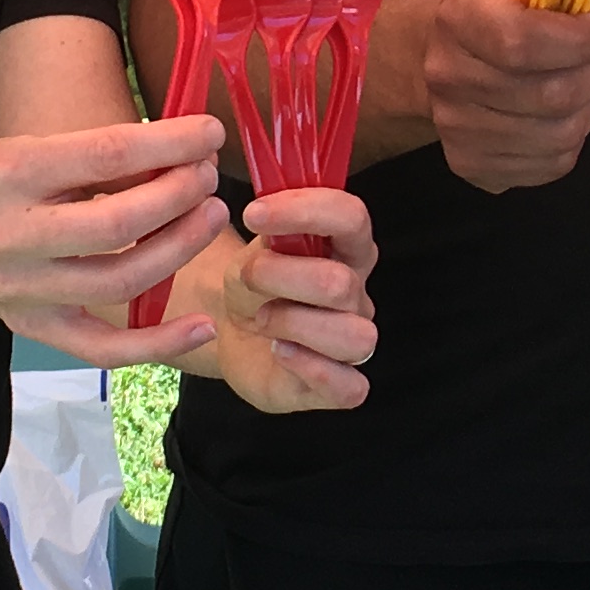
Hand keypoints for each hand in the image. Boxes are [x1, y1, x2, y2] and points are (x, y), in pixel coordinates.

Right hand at [0, 115, 228, 364]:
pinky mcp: (31, 328)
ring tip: (210, 217)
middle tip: (210, 177)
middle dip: (179, 196)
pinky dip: (159, 343)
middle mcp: (8, 235)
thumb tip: (185, 157)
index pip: (106, 155)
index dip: (170, 144)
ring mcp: (19, 291)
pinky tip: (202, 325)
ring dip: (181, 248)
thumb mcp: (34, 148)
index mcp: (10, 173)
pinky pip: (105, 348)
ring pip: (121, 281)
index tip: (209, 132)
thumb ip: (101, 159)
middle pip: (119, 224)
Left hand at [200, 187, 378, 412]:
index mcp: (347, 248)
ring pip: (354, 336)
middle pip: (340, 283)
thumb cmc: (252, 282)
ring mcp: (351, 341)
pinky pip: (351, 388)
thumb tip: (266, 201)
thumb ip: (273, 222)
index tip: (253, 214)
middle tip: (249, 278)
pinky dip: (312, 368)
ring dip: (294, 324)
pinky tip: (279, 351)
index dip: (306, 211)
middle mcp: (358, 294)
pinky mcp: (338, 385)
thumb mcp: (256, 245)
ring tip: (262, 320)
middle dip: (281, 277)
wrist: (231, 328)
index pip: (352, 217)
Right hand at [418, 0, 589, 191]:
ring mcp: (456, 127)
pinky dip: (571, 141)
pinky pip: (549, 166)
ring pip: (557, 135)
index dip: (580, 41)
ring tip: (583, 87)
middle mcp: (448, 76)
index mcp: (459, 16)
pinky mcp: (470, 164)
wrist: (438, 56)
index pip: (522, 42)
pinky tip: (561, 116)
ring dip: (588, 109)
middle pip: (549, 95)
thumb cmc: (491, 9)